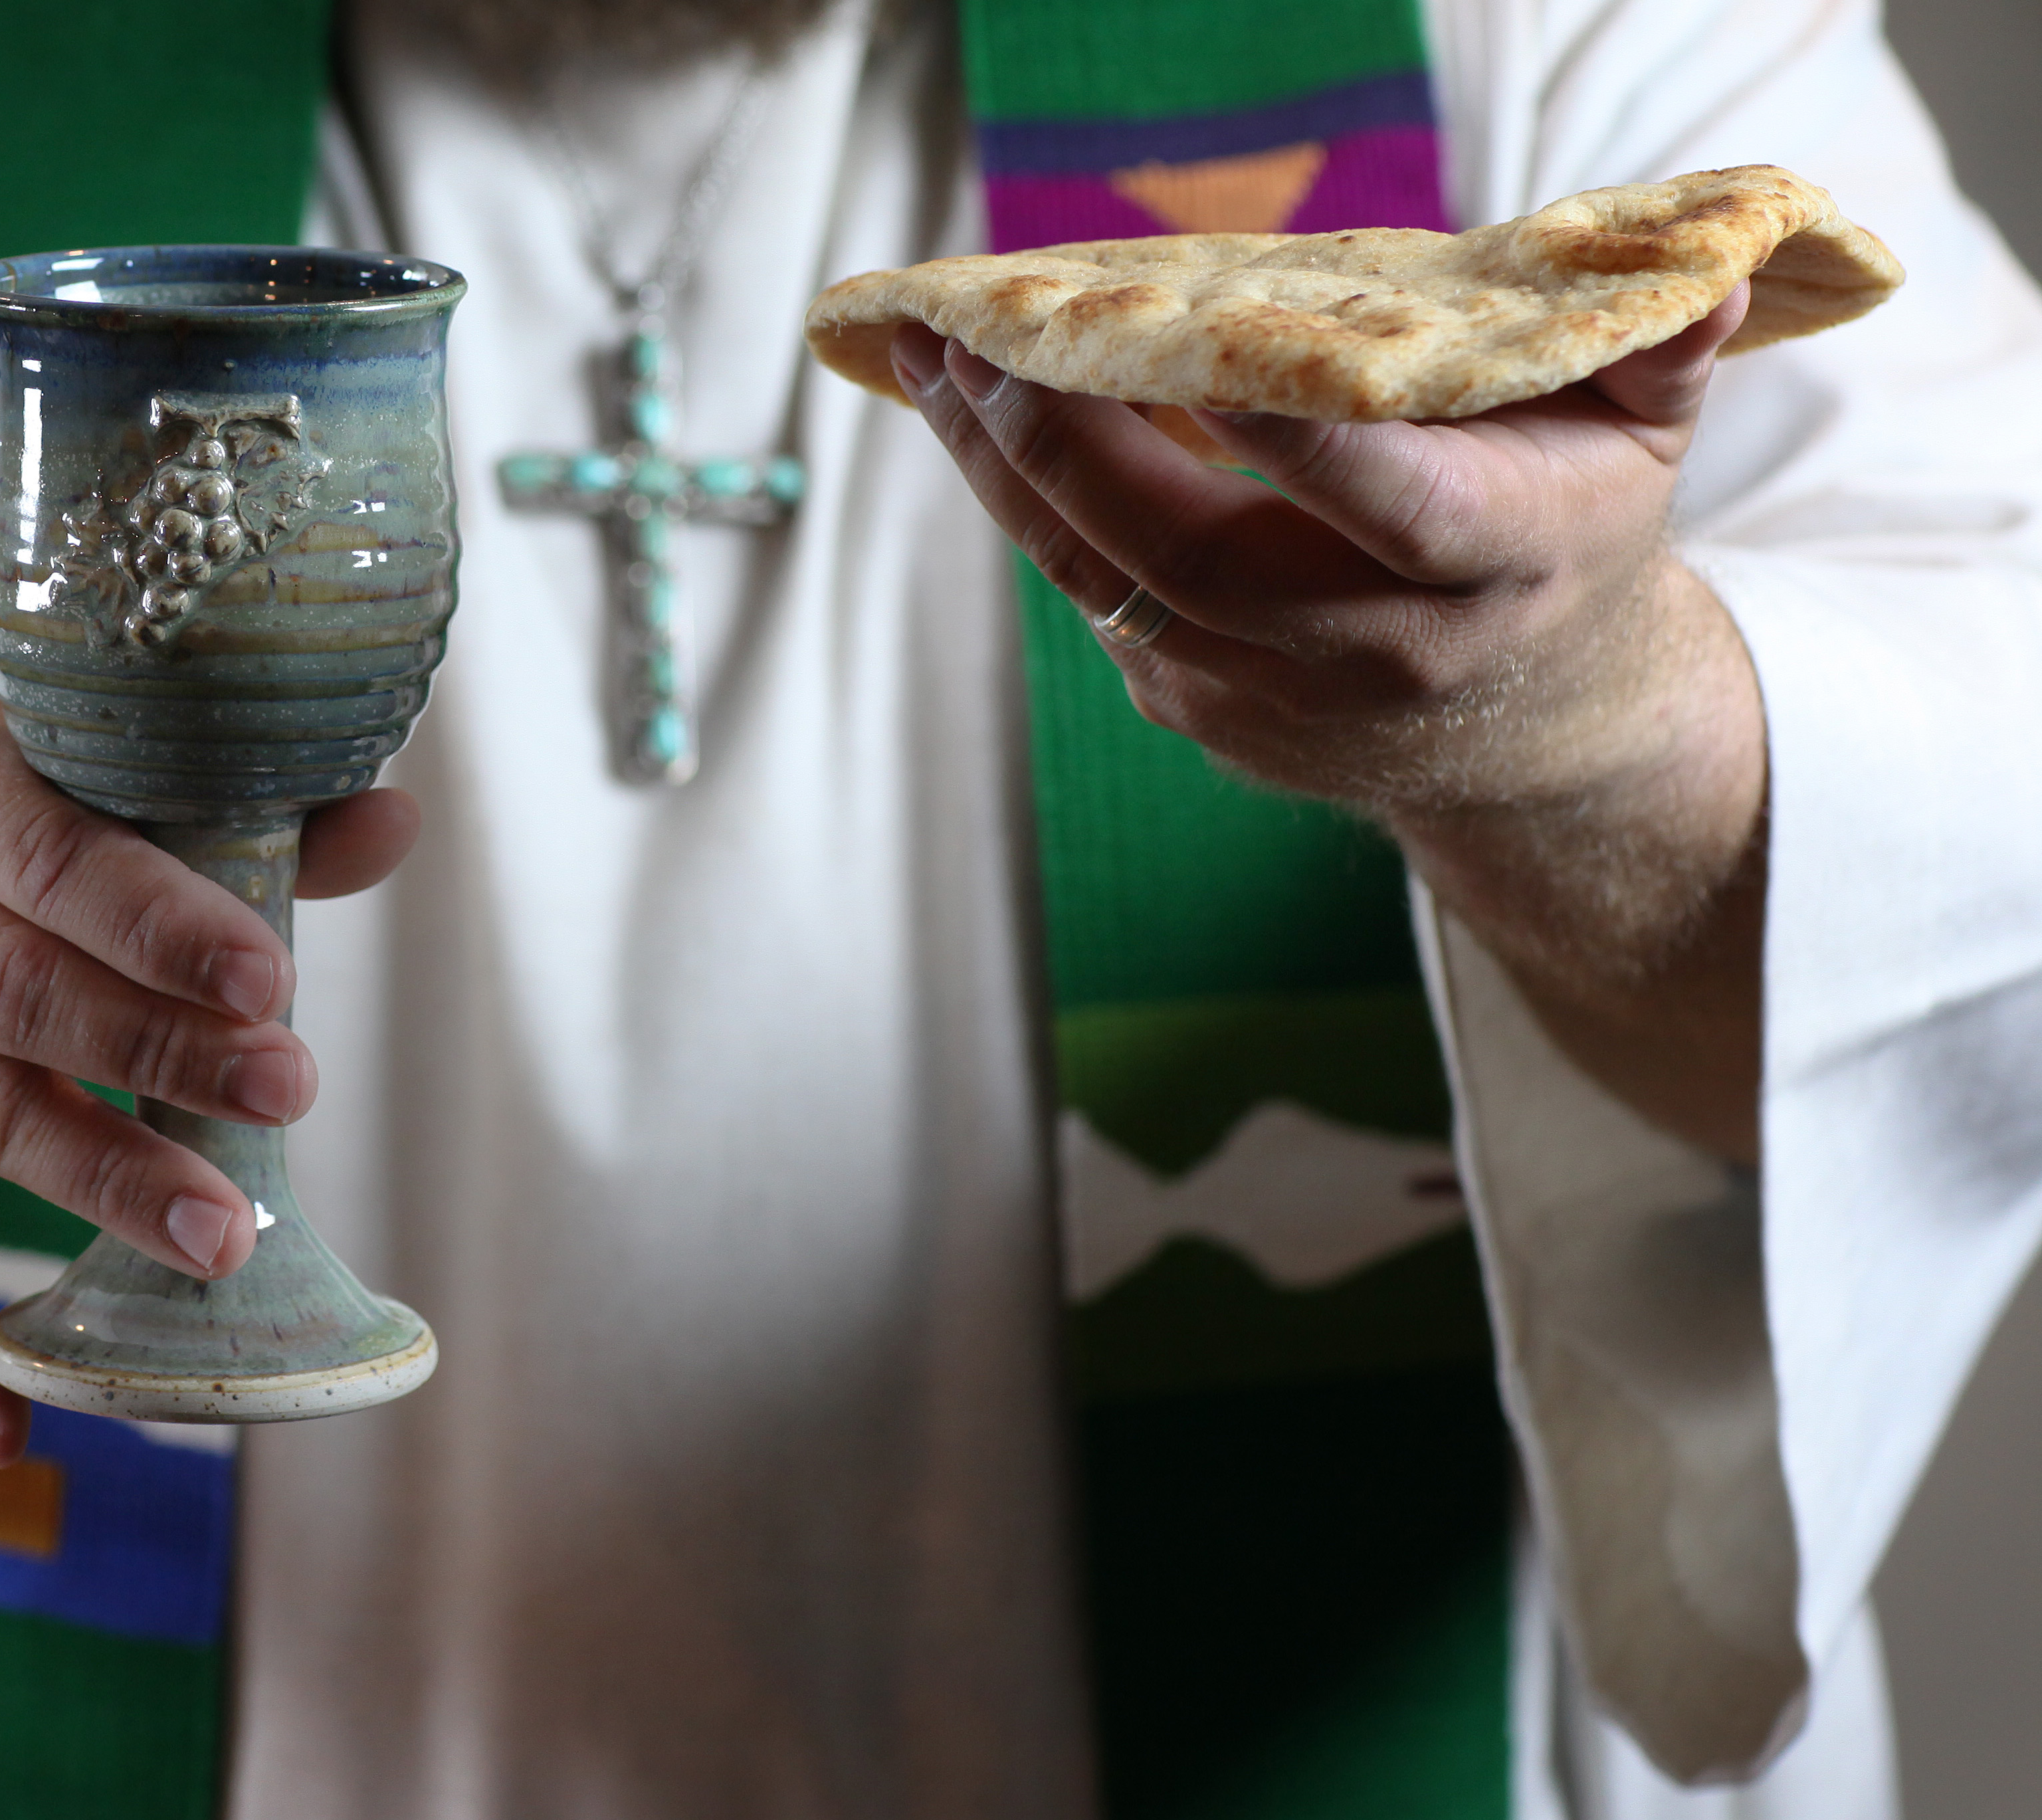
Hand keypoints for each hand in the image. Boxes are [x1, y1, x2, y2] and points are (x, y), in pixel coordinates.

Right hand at [0, 649, 417, 1461]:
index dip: (159, 925)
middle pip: (13, 995)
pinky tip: (7, 1433)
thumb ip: (244, 790)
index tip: (269, 981)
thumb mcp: (110, 743)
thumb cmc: (38, 770)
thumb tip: (391, 822)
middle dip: (155, 1054)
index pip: (50, 859)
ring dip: (98, 1181)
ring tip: (221, 1238)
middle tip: (292, 1091)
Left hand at [884, 287, 1758, 815]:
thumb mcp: (1638, 442)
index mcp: (1493, 568)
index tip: (1186, 346)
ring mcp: (1270, 699)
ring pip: (1106, 581)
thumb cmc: (1572, 528)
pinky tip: (975, 420)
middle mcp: (1374, 650)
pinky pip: (1090, 597)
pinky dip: (1028, 509)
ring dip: (1007, 470)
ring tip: (937, 361)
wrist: (1534, 729)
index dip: (1286, 433)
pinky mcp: (1198, 712)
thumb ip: (1657, 353)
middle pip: (1193, 553)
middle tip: (988, 341)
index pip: (1383, 500)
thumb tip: (1703, 270)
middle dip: (1075, 444)